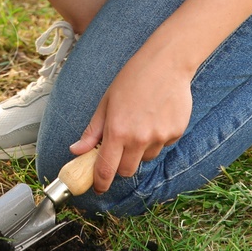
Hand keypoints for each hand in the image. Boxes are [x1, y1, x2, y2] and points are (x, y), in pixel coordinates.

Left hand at [70, 48, 192, 192]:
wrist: (166, 64)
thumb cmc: (132, 78)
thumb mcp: (106, 102)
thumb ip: (92, 130)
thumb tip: (76, 150)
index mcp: (117, 131)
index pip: (106, 169)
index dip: (100, 182)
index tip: (97, 187)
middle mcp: (139, 139)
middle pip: (127, 170)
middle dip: (120, 166)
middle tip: (118, 149)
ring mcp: (159, 137)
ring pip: (145, 158)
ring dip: (139, 150)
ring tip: (139, 123)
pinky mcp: (175, 133)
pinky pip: (162, 146)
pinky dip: (156, 138)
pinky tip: (155, 116)